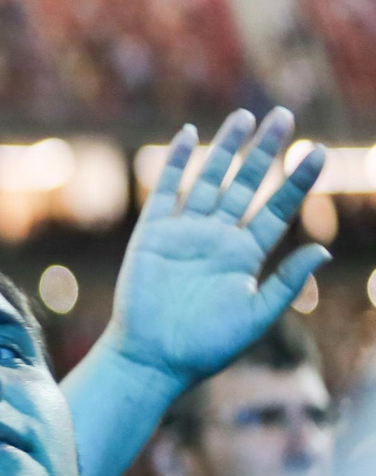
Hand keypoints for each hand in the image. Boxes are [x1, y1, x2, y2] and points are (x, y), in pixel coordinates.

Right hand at [108, 109, 329, 385]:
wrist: (152, 359)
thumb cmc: (205, 346)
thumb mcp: (256, 316)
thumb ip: (287, 282)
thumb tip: (324, 251)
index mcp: (246, 255)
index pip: (277, 208)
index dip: (297, 181)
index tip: (319, 153)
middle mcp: (218, 237)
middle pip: (247, 184)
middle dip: (265, 151)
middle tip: (284, 116)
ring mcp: (184, 233)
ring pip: (210, 180)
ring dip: (226, 148)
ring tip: (245, 117)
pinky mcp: (152, 235)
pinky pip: (166, 192)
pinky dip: (174, 163)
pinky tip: (187, 136)